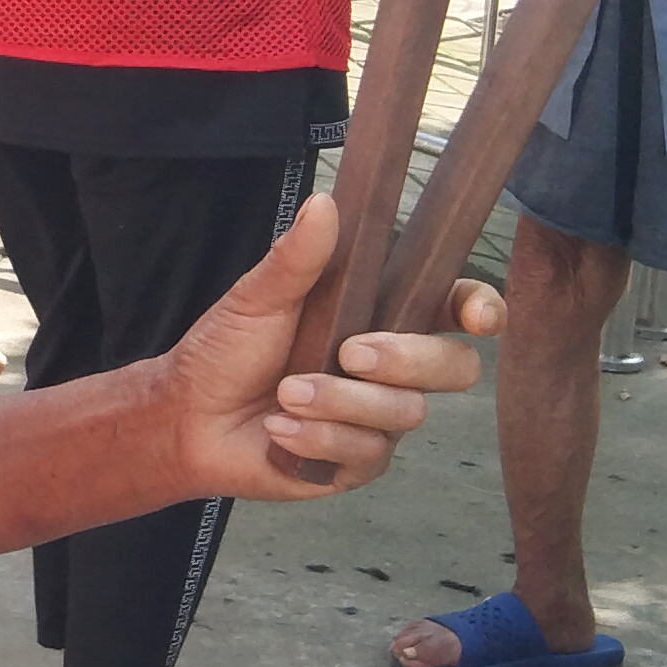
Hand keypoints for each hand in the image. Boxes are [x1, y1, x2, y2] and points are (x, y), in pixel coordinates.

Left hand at [156, 193, 501, 499]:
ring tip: (286, 393)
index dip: (478, 308)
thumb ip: (298, 257)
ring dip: (341, 402)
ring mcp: (379, 419)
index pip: (452, 308)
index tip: (478, 316)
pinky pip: (366, 454)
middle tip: (350, 353)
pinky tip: (280, 430)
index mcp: (378, 316)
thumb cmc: (226, 350)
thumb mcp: (257, 297)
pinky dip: (319, 439)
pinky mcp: (358, 463)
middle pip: (453, 366)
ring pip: (407, 413)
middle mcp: (392, 369)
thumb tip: (325, 203)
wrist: (187, 416)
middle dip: (407, 359)